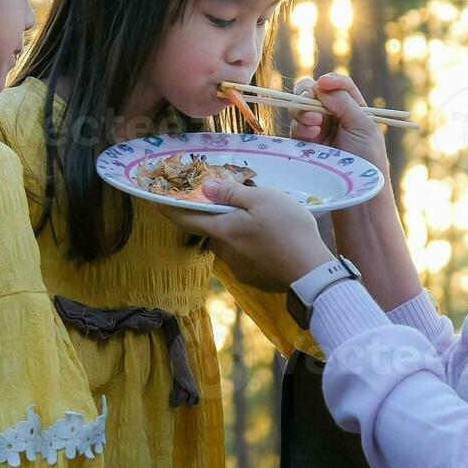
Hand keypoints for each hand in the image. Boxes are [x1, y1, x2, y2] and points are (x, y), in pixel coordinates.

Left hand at [159, 180, 334, 291]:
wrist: (312, 272)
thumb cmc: (287, 229)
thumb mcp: (261, 199)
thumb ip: (231, 193)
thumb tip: (205, 188)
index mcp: (222, 231)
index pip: (186, 219)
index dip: (170, 209)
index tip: (156, 201)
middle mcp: (225, 252)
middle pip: (213, 231)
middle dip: (221, 218)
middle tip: (241, 205)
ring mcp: (240, 269)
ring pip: (231, 245)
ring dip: (239, 234)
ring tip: (264, 223)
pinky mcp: (255, 279)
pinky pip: (247, 258)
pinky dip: (254, 248)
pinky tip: (274, 242)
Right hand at [289, 73, 388, 179]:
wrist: (356, 190)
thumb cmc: (367, 158)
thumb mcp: (363, 126)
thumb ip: (344, 103)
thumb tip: (321, 86)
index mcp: (351, 107)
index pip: (339, 86)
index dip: (331, 81)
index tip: (324, 83)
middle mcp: (332, 115)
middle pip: (312, 92)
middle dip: (308, 93)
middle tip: (310, 100)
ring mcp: (316, 129)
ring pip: (299, 107)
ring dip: (303, 111)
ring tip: (315, 126)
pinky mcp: (304, 144)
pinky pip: (294, 127)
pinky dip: (299, 126)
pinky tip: (311, 136)